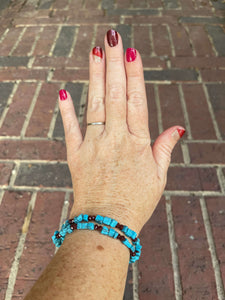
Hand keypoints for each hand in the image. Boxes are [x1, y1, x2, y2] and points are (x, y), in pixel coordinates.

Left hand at [58, 29, 184, 233]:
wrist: (106, 224)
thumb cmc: (136, 202)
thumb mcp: (158, 177)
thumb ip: (164, 148)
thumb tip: (178, 128)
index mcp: (137, 144)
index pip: (136, 101)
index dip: (134, 75)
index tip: (132, 52)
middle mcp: (115, 140)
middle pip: (114, 95)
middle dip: (114, 64)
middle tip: (113, 37)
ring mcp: (94, 146)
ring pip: (94, 106)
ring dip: (94, 77)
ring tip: (94, 52)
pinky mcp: (76, 156)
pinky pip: (71, 130)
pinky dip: (67, 112)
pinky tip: (64, 93)